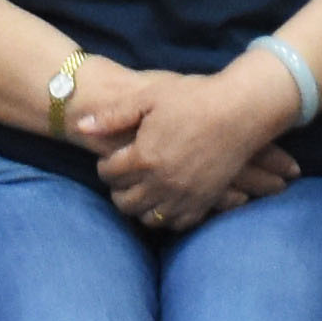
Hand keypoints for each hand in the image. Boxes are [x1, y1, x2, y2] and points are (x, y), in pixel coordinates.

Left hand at [94, 57, 294, 230]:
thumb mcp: (149, 98)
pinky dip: (166, 217)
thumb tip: (81, 126)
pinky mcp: (204, 201)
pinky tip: (165, 202)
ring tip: (141, 191)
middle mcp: (161, 183)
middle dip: (118, 190)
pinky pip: (177, 223)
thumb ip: (113, 116)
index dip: (106, 165)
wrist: (240, 110)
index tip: (112, 158)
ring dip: (140, 206)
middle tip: (122, 177)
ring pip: (148, 217)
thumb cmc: (194, 97)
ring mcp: (184, 196)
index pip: (109, 174)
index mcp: (144, 157)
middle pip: (125, 202)